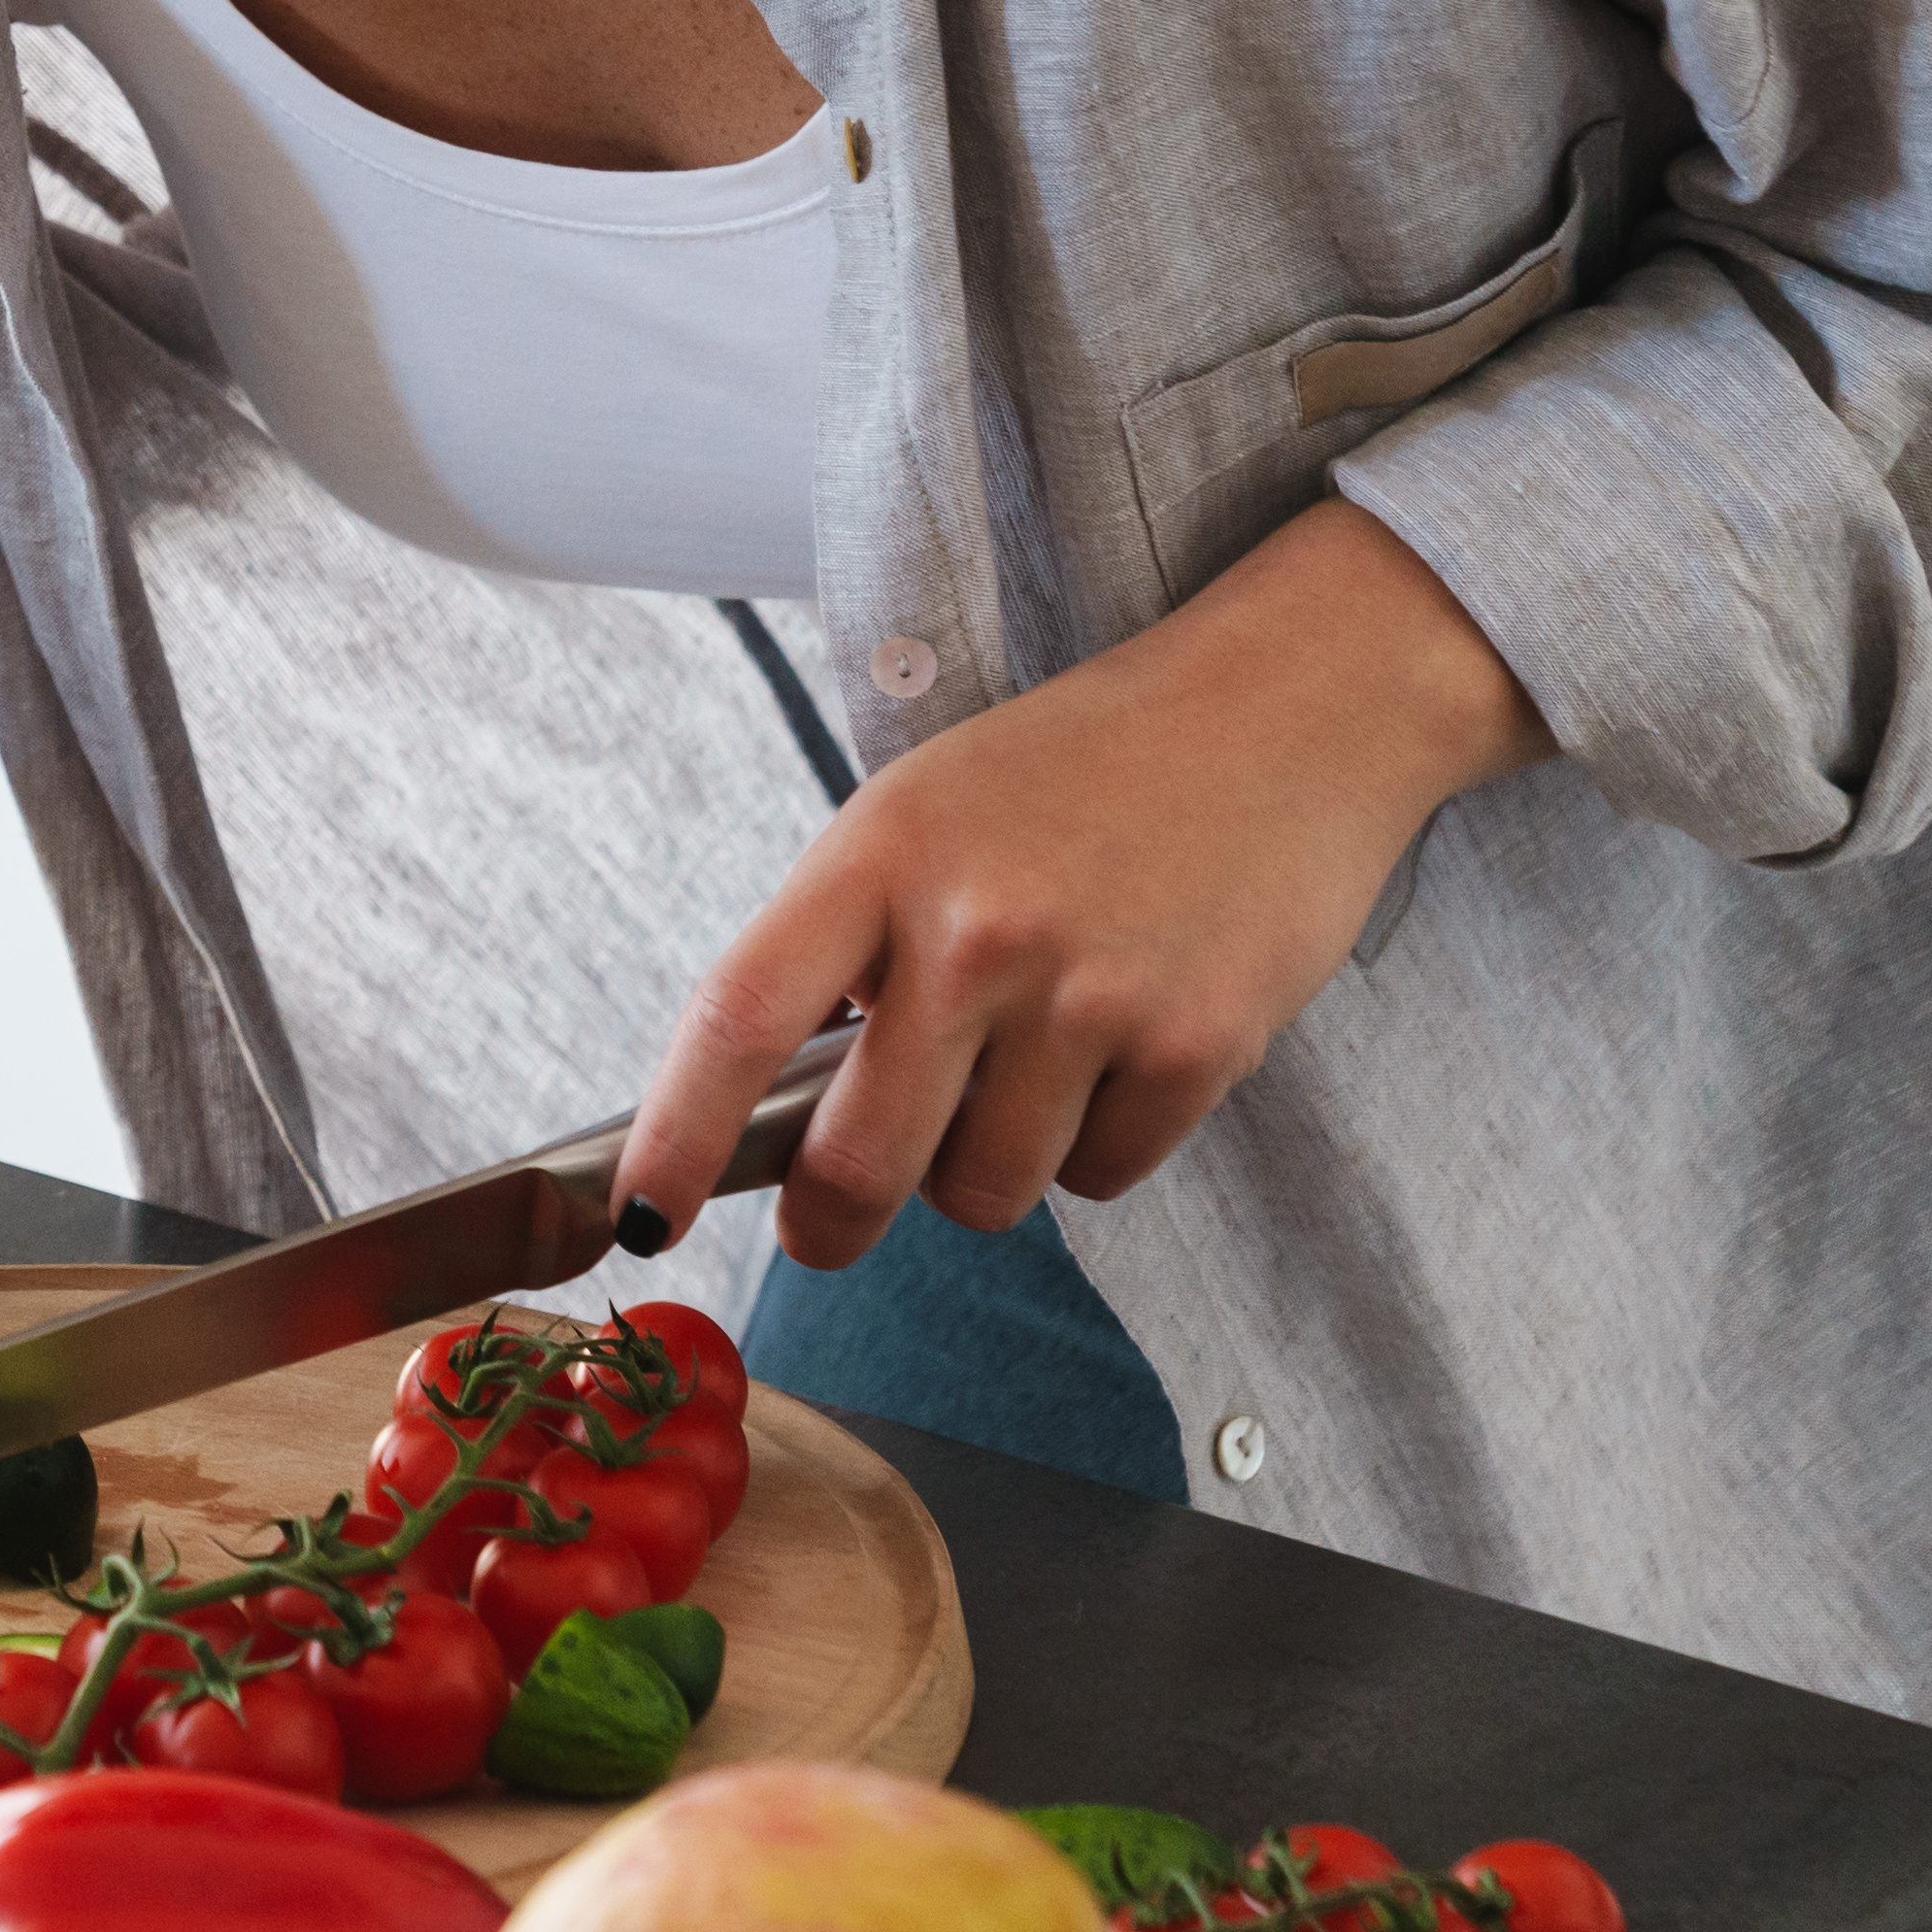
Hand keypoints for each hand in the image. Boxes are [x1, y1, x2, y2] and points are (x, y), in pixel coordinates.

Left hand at [617, 501, 1543, 1273]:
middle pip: (858, 1163)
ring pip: (982, 1193)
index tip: (638, 1219)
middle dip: (833, 1223)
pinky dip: (1096, 1146)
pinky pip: (1099, 1179)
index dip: (674, 1138)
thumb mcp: (930, 810)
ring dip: (985, 1170)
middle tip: (834, 1222)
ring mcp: (1088, 993)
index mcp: (882, 853)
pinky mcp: (1196, 1046)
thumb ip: (854, 944)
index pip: (738, 1018)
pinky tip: (1119, 1053)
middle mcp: (974, 928)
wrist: (1292, 708)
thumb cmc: (1090, 767)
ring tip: (1026, 1069)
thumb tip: (781, 1111)